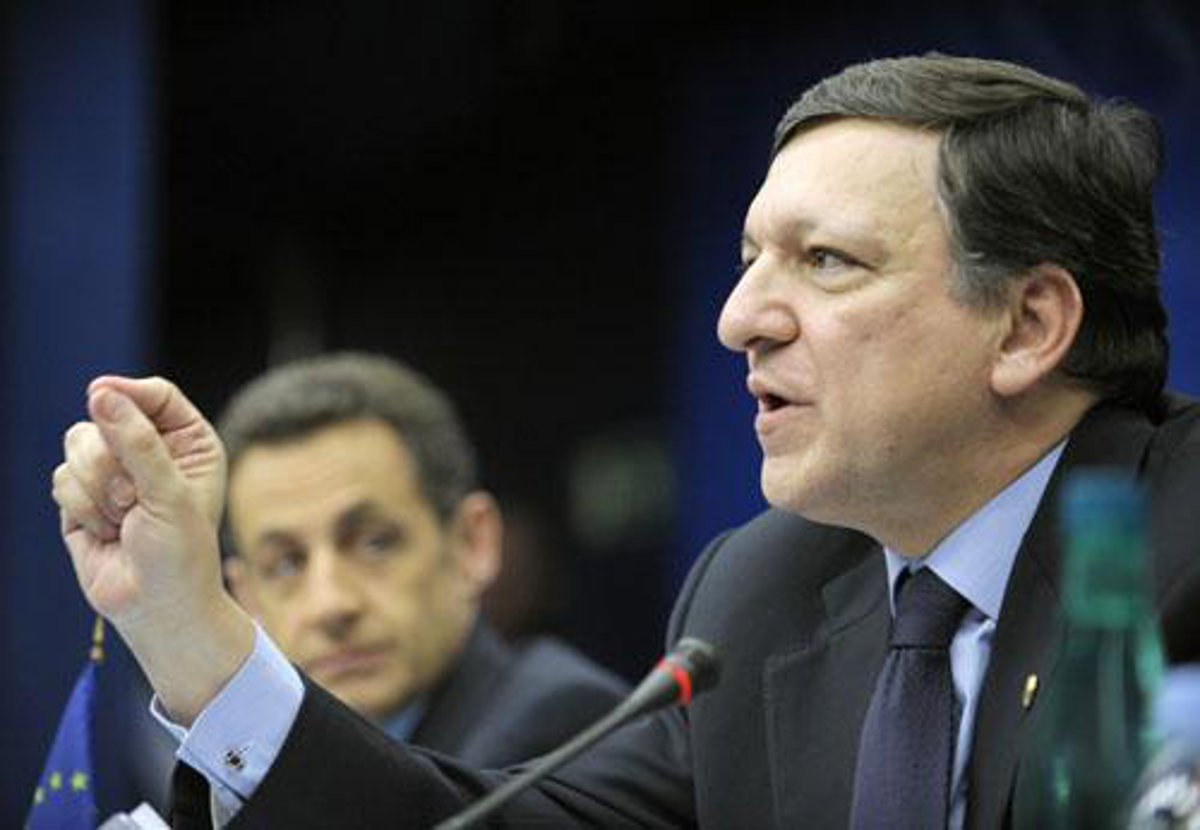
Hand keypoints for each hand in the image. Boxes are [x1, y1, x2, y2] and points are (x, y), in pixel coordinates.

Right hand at [52, 375, 252, 721]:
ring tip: (124, 520)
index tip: (100, 396)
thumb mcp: (169, 493)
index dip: (127, 392)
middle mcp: (150, 450)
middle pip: (105, 415)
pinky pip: (60, 477)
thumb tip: (101, 393)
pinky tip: (106, 532)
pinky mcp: (81, 496)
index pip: (154, 394)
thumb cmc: (180, 552)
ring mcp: (113, 472)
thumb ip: (137, 442)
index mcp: (188, 442)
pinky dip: (81, 506)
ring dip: (96, 487)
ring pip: (76, 444)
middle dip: (110, 459)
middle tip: (133, 499)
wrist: (157, 607)